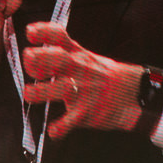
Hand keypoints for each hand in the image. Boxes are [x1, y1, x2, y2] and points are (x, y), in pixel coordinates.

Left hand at [20, 23, 143, 139]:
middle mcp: (79, 70)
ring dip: (42, 91)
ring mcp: (83, 91)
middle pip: (60, 60)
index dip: (45, 32)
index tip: (30, 32)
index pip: (61, 38)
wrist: (135, 94)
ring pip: (61, 89)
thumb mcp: (86, 56)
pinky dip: (60, 128)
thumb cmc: (104, 76)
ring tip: (29, 94)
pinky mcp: (86, 113)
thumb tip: (34, 36)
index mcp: (78, 56)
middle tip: (28, 58)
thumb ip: (62, 49)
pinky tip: (53, 130)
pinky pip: (71, 121)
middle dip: (41, 58)